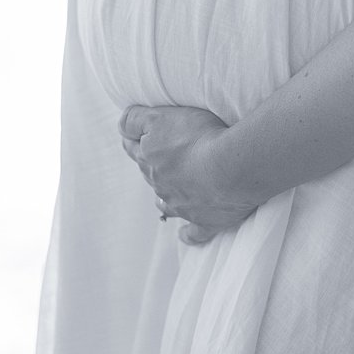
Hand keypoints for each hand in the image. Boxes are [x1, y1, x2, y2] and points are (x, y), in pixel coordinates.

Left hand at [119, 103, 260, 244]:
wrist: (233, 167)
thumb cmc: (200, 138)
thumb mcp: (160, 118)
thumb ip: (135, 120)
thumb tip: (120, 126)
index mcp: (150, 160)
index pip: (134, 148)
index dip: (135, 140)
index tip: (137, 136)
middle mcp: (161, 186)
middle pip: (150, 175)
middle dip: (152, 167)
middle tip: (162, 158)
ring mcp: (182, 206)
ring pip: (166, 203)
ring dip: (166, 198)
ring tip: (171, 193)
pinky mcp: (206, 221)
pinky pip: (194, 232)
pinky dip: (188, 234)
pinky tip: (183, 235)